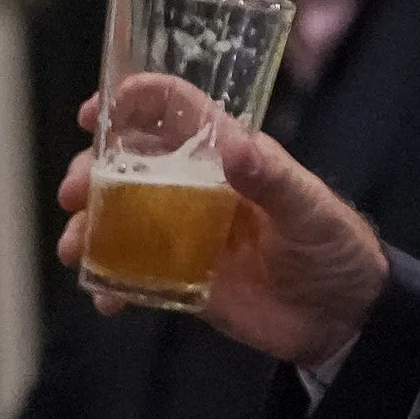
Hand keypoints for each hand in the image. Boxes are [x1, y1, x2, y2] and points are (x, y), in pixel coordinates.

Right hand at [58, 83, 387, 366]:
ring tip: (74, 248)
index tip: (96, 112)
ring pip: (122, 218)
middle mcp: (201, 187)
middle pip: (132, 163)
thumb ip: (271, 179)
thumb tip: (232, 144)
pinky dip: (112, 284)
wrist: (346, 317)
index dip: (136, 101)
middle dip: (92, 171)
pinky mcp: (183, 278)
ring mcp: (188, 233)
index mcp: (231, 156)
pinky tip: (105, 300)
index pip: (177, 111)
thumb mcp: (310, 208)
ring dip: (90, 228)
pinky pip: (134, 275)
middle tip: (73, 193)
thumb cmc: (336, 247)